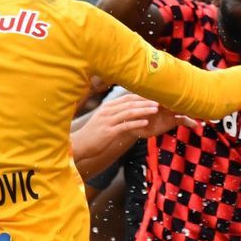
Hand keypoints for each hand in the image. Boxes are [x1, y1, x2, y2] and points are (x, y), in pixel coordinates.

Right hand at [76, 94, 193, 154]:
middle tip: (159, 101)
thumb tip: (132, 110)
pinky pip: (124, 125)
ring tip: (156, 109)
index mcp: (108, 107)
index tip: (154, 96)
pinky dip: (136, 123)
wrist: (80, 145)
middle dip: (145, 101)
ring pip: (128, 112)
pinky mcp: (108, 132)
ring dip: (143, 110)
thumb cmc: (95, 133)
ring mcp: (107, 121)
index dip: (141, 96)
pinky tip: (146, 123)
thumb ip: (117, 113)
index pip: (127, 98)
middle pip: (129, 103)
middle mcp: (107, 111)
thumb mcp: (105, 119)